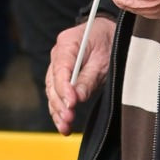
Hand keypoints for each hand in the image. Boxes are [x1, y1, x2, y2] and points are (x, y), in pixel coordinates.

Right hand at [46, 16, 115, 134]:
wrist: (108, 33)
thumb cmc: (107, 42)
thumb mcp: (103, 60)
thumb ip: (89, 79)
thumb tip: (77, 98)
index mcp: (68, 43)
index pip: (61, 68)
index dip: (64, 88)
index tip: (71, 103)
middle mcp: (57, 54)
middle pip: (53, 82)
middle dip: (60, 103)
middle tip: (69, 118)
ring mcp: (57, 66)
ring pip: (52, 91)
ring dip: (57, 110)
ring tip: (65, 127)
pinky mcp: (61, 77)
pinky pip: (56, 94)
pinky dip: (59, 110)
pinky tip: (63, 125)